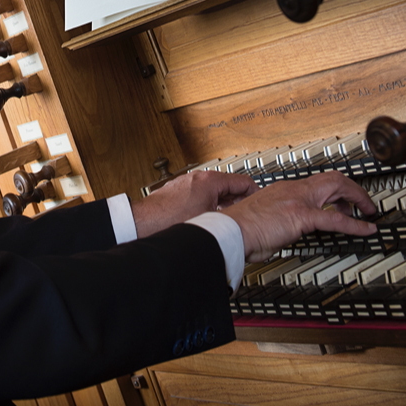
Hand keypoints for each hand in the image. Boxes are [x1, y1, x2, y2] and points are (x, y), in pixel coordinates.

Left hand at [131, 170, 255, 237]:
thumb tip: (245, 227)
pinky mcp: (177, 192)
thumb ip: (231, 220)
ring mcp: (186, 183)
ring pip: (214, 192)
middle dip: (241, 200)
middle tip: (249, 214)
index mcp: (210, 181)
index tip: (262, 203)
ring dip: (224, 204)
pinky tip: (208, 221)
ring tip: (230, 219)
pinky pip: (201, 196)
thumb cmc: (170, 221)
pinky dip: (209, 205)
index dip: (257, 194)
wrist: (143, 223)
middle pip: (229, 186)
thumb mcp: (211, 222)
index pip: (244, 181)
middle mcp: (198, 178)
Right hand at [222, 171, 377, 261]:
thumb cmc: (240, 230)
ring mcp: (298, 201)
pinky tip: (367, 229)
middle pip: (332, 178)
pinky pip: (336, 219)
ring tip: (369, 211)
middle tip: (364, 202)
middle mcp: (293, 190)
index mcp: (283, 190)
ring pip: (337, 188)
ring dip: (358, 198)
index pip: (316, 182)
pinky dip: (356, 224)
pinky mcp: (301, 216)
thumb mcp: (263, 218)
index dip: (334, 189)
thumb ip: (277, 219)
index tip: (342, 200)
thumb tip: (283, 230)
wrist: (230, 232)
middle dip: (353, 188)